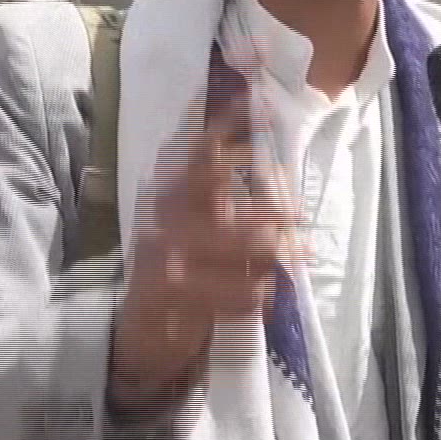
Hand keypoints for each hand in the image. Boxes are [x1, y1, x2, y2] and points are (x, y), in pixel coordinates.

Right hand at [109, 74, 301, 411]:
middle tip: (299, 214)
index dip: (230, 125)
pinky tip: (268, 295)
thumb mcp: (205, 231)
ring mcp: (162, 255)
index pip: (201, 150)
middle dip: (263, 200)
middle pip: (214, 189)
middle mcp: (164, 217)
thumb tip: (280, 175)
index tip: (264, 104)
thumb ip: (231, 202)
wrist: (141, 335)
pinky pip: (223, 288)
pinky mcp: (168, 295)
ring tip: (295, 256)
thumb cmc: (184, 275)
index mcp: (174, 195)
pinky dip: (253, 292)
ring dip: (268, 249)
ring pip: (224, 239)